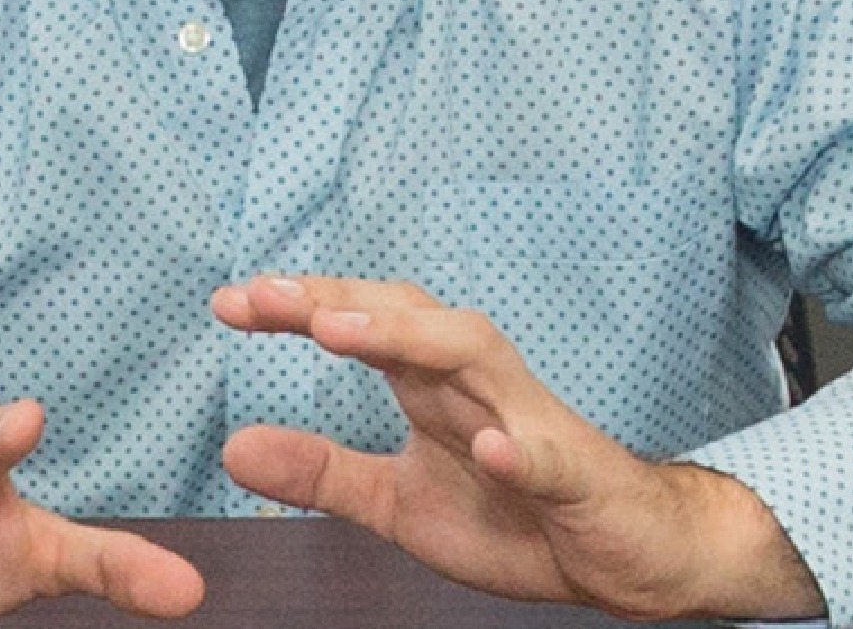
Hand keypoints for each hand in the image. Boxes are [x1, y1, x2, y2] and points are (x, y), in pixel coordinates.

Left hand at [211, 276, 824, 623]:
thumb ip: (322, 472)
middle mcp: (479, 382)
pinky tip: (488, 447)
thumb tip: (233, 447)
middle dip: (339, 300)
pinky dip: (518, 448)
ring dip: (409, 337)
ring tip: (340, 332)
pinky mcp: (577, 476)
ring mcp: (530, 422)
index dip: (300, 308)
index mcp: (433, 386)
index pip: (364, 323)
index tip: (229, 302)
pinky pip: (548, 455)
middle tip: (266, 297)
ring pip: (474, 355)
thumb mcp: (398, 502)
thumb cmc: (514, 516)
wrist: (623, 554)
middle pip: (409, 316)